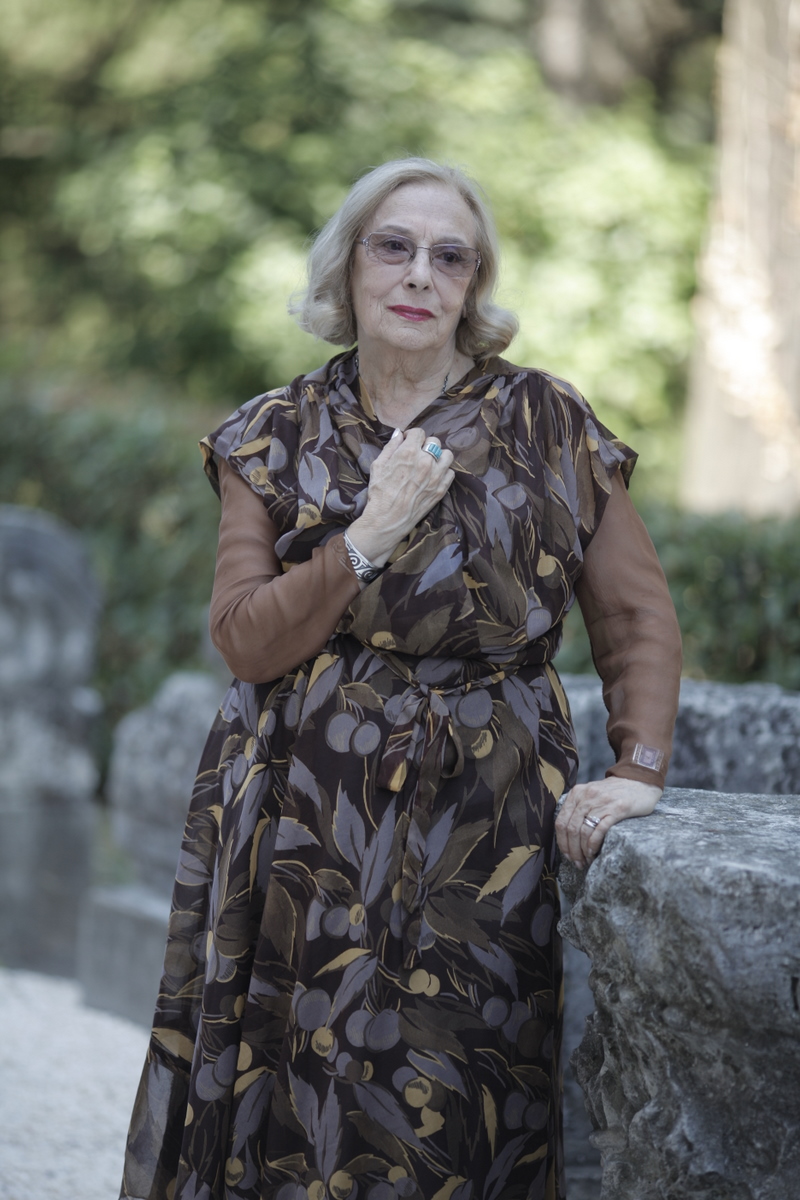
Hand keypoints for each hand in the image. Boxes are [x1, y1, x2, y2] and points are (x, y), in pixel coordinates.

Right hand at [347, 428, 454, 565]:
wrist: (387, 518)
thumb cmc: (380, 492)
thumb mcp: (378, 465)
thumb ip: (391, 446)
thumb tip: (399, 434)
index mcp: (409, 452)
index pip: (419, 432)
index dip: (412, 436)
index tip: (408, 442)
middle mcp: (426, 461)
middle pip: (434, 441)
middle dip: (425, 445)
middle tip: (418, 453)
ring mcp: (436, 476)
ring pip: (447, 455)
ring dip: (439, 456)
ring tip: (431, 462)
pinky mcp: (441, 489)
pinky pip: (450, 473)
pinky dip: (444, 472)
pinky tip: (434, 476)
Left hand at [555, 776, 661, 868]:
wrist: (641, 781)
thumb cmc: (615, 792)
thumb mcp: (591, 794)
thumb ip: (578, 807)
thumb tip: (567, 834)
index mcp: (577, 793)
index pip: (561, 822)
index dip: (562, 842)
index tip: (566, 855)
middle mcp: (587, 796)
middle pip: (571, 829)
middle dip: (571, 850)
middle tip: (577, 862)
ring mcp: (602, 802)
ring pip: (583, 831)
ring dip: (582, 850)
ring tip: (586, 860)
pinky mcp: (618, 809)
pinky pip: (599, 830)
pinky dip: (593, 844)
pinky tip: (593, 852)